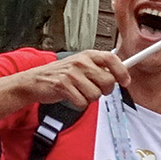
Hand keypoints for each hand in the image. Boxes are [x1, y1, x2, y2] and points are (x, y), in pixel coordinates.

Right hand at [12, 49, 128, 112]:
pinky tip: (71, 97)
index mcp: (87, 55)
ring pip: (96, 94)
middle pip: (107, 80)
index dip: (122, 71)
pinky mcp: (63, 85)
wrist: (35, 80)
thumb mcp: (80, 65)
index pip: (111, 58)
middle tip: (94, 89)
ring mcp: (71, 73)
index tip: (126, 81)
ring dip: (89, 98)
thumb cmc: (60, 74)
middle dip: (104, 90)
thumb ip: (98, 68)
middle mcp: (80, 62)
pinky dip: (79, 104)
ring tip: (79, 92)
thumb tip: (120, 75)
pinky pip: (82, 102)